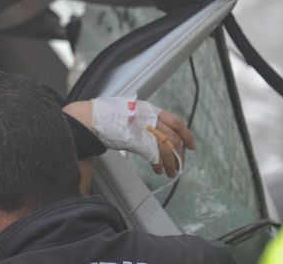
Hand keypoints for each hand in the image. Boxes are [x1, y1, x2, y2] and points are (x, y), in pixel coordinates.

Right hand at [63, 99, 195, 178]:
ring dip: (171, 163)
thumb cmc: (104, 116)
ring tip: (170, 172)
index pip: (175, 121)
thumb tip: (148, 135)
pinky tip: (158, 170)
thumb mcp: (128, 113)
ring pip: (167, 148)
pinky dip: (160, 164)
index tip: (191, 145)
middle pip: (173, 137)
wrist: (91, 118)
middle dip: (179, 154)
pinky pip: (156, 155)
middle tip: (179, 165)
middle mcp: (150, 118)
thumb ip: (141, 123)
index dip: (186, 134)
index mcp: (149, 110)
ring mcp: (145, 129)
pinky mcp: (138, 141)